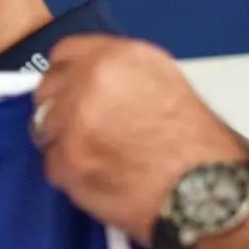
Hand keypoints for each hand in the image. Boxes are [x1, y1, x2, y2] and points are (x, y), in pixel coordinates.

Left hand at [32, 36, 245, 243]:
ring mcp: (72, 124)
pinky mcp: (65, 163)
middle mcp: (90, 83)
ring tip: (94, 156)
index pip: (65, 53)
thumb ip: (122, 76)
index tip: (71, 89)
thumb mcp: (166, 84)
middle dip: (60, 107)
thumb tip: (94, 83)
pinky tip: (99, 177)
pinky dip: (69, 172)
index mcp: (118, 58)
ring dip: (61, 139)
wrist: (205, 195)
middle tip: (82, 128)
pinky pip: (51, 163)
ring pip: (43, 126)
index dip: (69, 74)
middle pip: (47, 88)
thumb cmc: (198, 146)